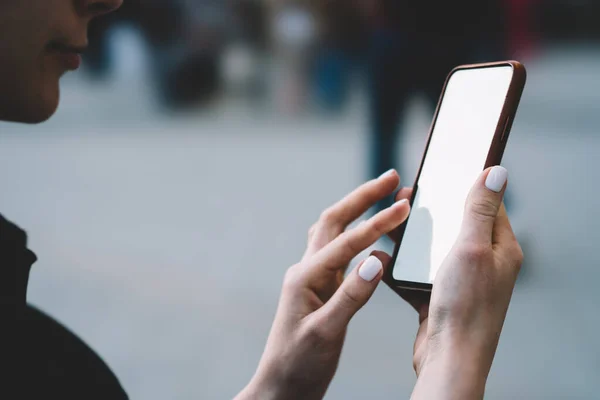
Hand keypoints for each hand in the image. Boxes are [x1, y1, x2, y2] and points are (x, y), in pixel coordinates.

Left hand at [235, 170, 410, 399]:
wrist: (282, 386)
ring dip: (359, 211)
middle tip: (392, 178)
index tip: (405, 205)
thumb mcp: (326, 333)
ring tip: (385, 195)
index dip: (378, 222)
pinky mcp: (320, 288)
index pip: (347, 241)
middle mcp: (306, 270)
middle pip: (334, 221)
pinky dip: (358, 236)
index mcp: (305, 277)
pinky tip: (373, 237)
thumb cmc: (299, 364)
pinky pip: (340, 252)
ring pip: (335, 232)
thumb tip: (378, 258)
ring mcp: (312, 278)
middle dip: (363, 196)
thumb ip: (351, 296)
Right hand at [386, 166, 522, 399]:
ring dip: (411, 236)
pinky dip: (401, 264)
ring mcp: (460, 282)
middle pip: (455, 225)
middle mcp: (483, 264)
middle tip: (406, 194)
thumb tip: (496, 171)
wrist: (449, 360)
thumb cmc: (465, 306)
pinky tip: (383, 256)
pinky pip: (417, 272)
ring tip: (389, 221)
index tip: (442, 170)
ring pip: (432, 248)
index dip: (465, 185)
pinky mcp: (438, 297)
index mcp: (500, 249)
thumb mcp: (472, 248)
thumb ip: (479, 209)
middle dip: (430, 210)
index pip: (487, 206)